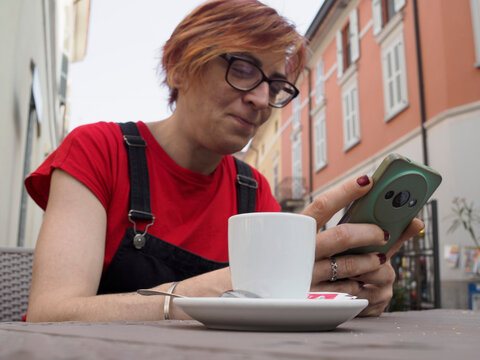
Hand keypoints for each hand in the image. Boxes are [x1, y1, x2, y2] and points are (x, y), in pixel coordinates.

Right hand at [301, 175, 423, 315]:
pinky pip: (347, 288)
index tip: (368, 181)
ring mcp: (306, 275)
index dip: (346, 191)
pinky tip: (361, 279)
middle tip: (385, 232)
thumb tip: (401, 219)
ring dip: (370, 260)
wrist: (264, 289)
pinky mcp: (314, 296)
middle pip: (342, 235)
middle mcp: (299, 251)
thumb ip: (341, 227)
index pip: (322, 205)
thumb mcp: (306, 239)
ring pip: (348, 265)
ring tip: (380, 257)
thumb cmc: (296, 258)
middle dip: (369, 232)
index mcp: (295, 230)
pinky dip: (360, 282)